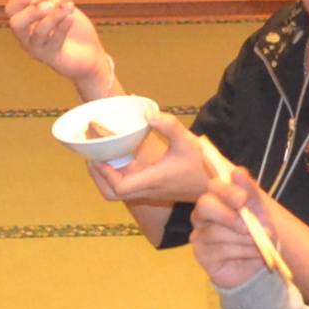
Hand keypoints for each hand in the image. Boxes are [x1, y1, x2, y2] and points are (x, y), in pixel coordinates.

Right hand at [3, 0, 113, 90]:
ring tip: (68, 7)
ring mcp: (36, 50)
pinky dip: (63, 28)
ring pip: (38, 32)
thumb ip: (51, 1)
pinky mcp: (51, 59)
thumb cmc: (73, 28)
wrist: (90, 51)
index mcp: (25, 22)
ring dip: (54, 17)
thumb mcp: (61, 8)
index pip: (12, 9)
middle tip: (49, 5)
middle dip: (31, 12)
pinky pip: (54, 42)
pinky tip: (71, 18)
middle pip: (16, 23)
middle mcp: (25, 37)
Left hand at [84, 110, 215, 205]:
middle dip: (99, 179)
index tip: (97, 159)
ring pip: (120, 192)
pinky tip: (120, 157)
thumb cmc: (201, 163)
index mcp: (153, 181)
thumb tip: (148, 113)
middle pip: (113, 195)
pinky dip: (119, 175)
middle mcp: (148, 190)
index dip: (104, 175)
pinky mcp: (153, 189)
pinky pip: (129, 186)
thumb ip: (169, 125)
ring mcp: (150, 191)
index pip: (120, 188)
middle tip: (92, 160)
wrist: (216, 182)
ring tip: (100, 157)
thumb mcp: (187, 140)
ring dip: (107, 177)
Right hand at [186, 169, 280, 289]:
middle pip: (205, 204)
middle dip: (228, 214)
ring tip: (259, 243)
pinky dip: (242, 250)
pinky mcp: (201, 254)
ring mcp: (199, 234)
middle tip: (247, 225)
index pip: (214, 186)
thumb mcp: (260, 211)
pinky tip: (253, 253)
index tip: (242, 199)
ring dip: (244, 238)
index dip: (227, 190)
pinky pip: (220, 249)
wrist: (258, 263)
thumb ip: (250, 191)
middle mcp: (203, 213)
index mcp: (217, 198)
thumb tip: (237, 172)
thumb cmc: (257, 233)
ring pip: (217, 231)